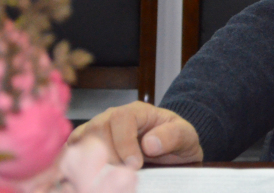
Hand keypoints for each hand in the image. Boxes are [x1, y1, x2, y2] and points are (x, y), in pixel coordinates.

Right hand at [67, 101, 202, 168]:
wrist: (170, 150)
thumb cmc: (176, 140)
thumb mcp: (186, 136)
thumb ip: (173, 135)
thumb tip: (149, 143)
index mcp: (136, 111)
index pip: (120, 119)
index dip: (124, 143)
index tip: (135, 164)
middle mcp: (110, 118)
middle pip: (96, 132)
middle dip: (109, 158)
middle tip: (122, 177)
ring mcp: (94, 132)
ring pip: (79, 143)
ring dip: (91, 166)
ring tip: (107, 181)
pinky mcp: (84, 149)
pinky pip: (69, 155)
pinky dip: (73, 169)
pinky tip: (88, 181)